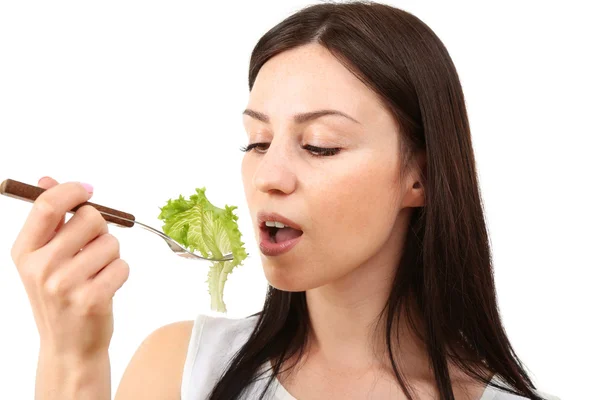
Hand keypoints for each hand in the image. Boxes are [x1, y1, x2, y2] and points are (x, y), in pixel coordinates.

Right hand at [10, 177, 129, 359]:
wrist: (68, 346)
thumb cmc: (60, 296)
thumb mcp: (43, 258)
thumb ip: (49, 219)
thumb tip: (47, 179)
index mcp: (24, 252)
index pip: (48, 205)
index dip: (73, 190)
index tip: (87, 190)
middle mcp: (40, 267)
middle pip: (89, 218)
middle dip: (101, 228)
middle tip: (92, 248)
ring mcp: (65, 285)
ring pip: (111, 243)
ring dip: (112, 255)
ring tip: (96, 273)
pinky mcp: (91, 299)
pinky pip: (122, 266)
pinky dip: (120, 273)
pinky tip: (105, 287)